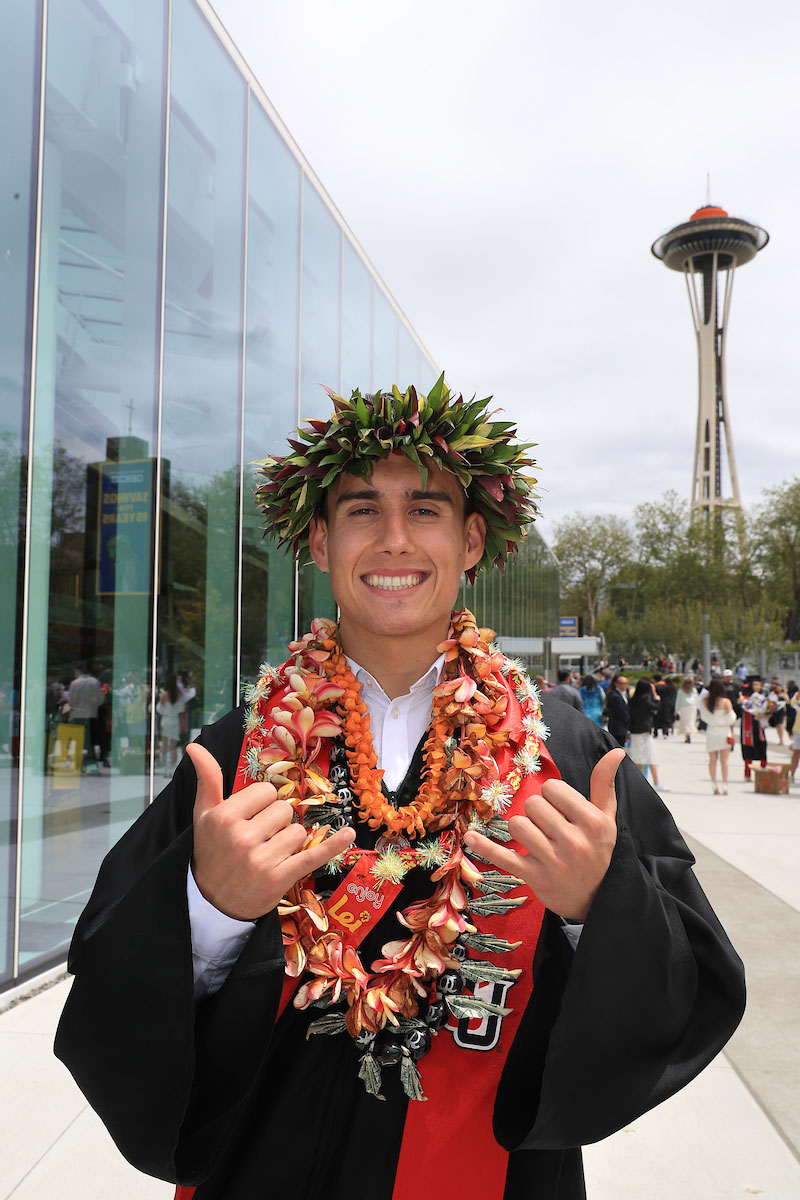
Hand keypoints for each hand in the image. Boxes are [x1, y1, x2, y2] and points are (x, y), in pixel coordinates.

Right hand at [187, 743, 354, 920]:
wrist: (211, 902)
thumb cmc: (211, 851)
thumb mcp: (203, 815)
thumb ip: (207, 779)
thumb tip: (195, 745)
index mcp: (224, 816)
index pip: (266, 791)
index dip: (262, 803)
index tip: (251, 818)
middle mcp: (241, 836)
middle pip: (284, 809)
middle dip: (276, 822)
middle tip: (258, 839)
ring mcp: (261, 859)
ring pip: (297, 831)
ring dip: (288, 841)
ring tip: (267, 855)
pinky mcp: (278, 878)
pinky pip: (312, 855)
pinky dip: (333, 845)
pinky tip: (349, 834)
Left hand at [463, 747, 623, 922]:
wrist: (596, 897)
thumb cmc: (598, 850)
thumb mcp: (607, 818)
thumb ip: (605, 783)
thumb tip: (616, 751)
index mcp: (592, 822)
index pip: (552, 788)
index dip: (552, 795)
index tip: (561, 809)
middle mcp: (574, 842)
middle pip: (533, 804)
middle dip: (537, 812)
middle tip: (550, 827)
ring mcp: (552, 861)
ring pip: (517, 825)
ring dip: (522, 828)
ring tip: (538, 839)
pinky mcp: (534, 877)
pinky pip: (503, 857)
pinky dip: (485, 847)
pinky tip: (470, 837)